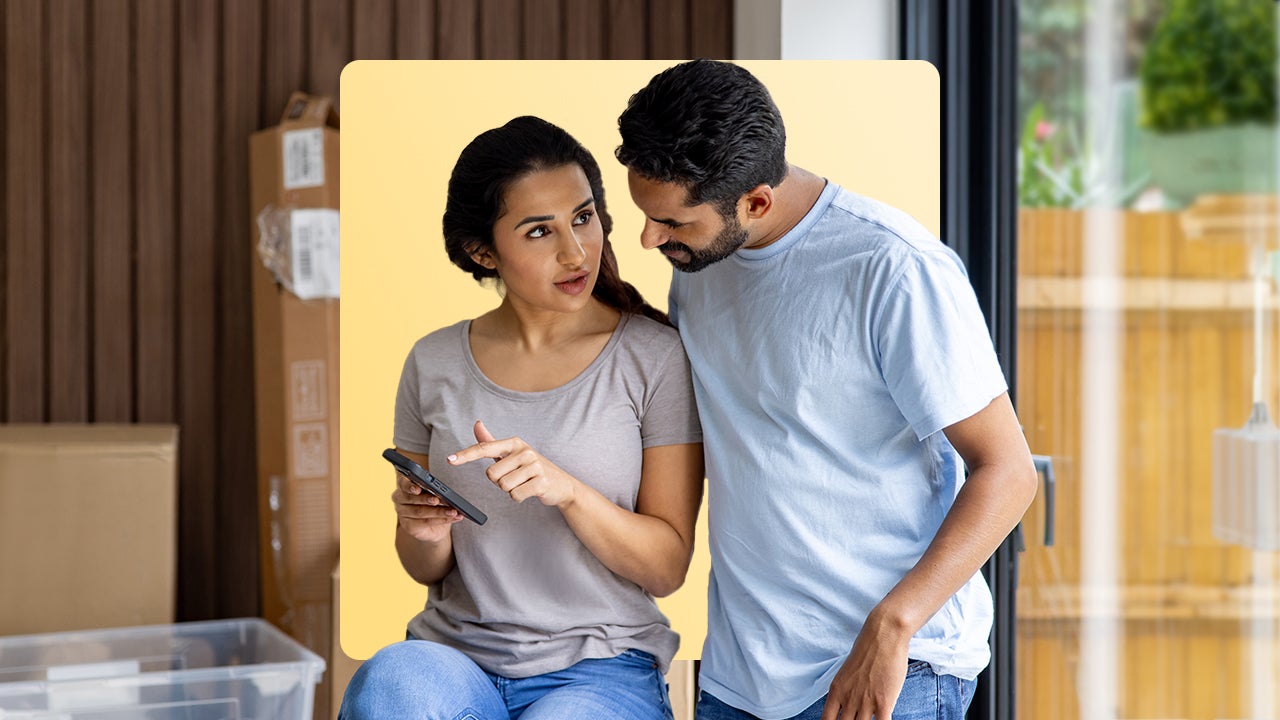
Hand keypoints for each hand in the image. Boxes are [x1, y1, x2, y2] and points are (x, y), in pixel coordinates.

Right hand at [392, 470, 461, 543]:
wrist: (436, 526)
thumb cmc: (434, 503)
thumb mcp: (435, 493)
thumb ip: (436, 490)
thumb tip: (446, 492)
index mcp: (404, 485)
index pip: (402, 483)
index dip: (409, 486)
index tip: (418, 489)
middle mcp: (399, 499)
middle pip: (411, 498)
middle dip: (426, 499)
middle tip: (438, 500)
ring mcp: (402, 514)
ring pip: (421, 512)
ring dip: (439, 511)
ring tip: (453, 511)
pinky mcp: (408, 526)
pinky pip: (426, 522)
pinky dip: (442, 519)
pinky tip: (453, 517)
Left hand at [447, 420, 576, 507]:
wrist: (562, 484)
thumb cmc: (531, 468)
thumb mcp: (512, 453)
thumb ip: (492, 442)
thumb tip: (477, 424)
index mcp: (514, 443)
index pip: (484, 448)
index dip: (465, 455)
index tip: (449, 460)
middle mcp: (524, 451)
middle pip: (492, 474)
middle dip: (499, 481)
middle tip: (515, 478)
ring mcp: (534, 466)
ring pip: (503, 486)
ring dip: (510, 490)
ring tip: (523, 484)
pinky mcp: (541, 482)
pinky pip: (515, 495)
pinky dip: (519, 497)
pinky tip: (529, 491)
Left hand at [820, 616, 910, 719]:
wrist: (883, 635)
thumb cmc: (867, 650)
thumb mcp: (846, 672)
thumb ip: (845, 691)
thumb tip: (845, 706)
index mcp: (836, 690)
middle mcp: (848, 698)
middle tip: (855, 719)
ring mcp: (865, 702)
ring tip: (868, 718)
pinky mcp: (884, 702)